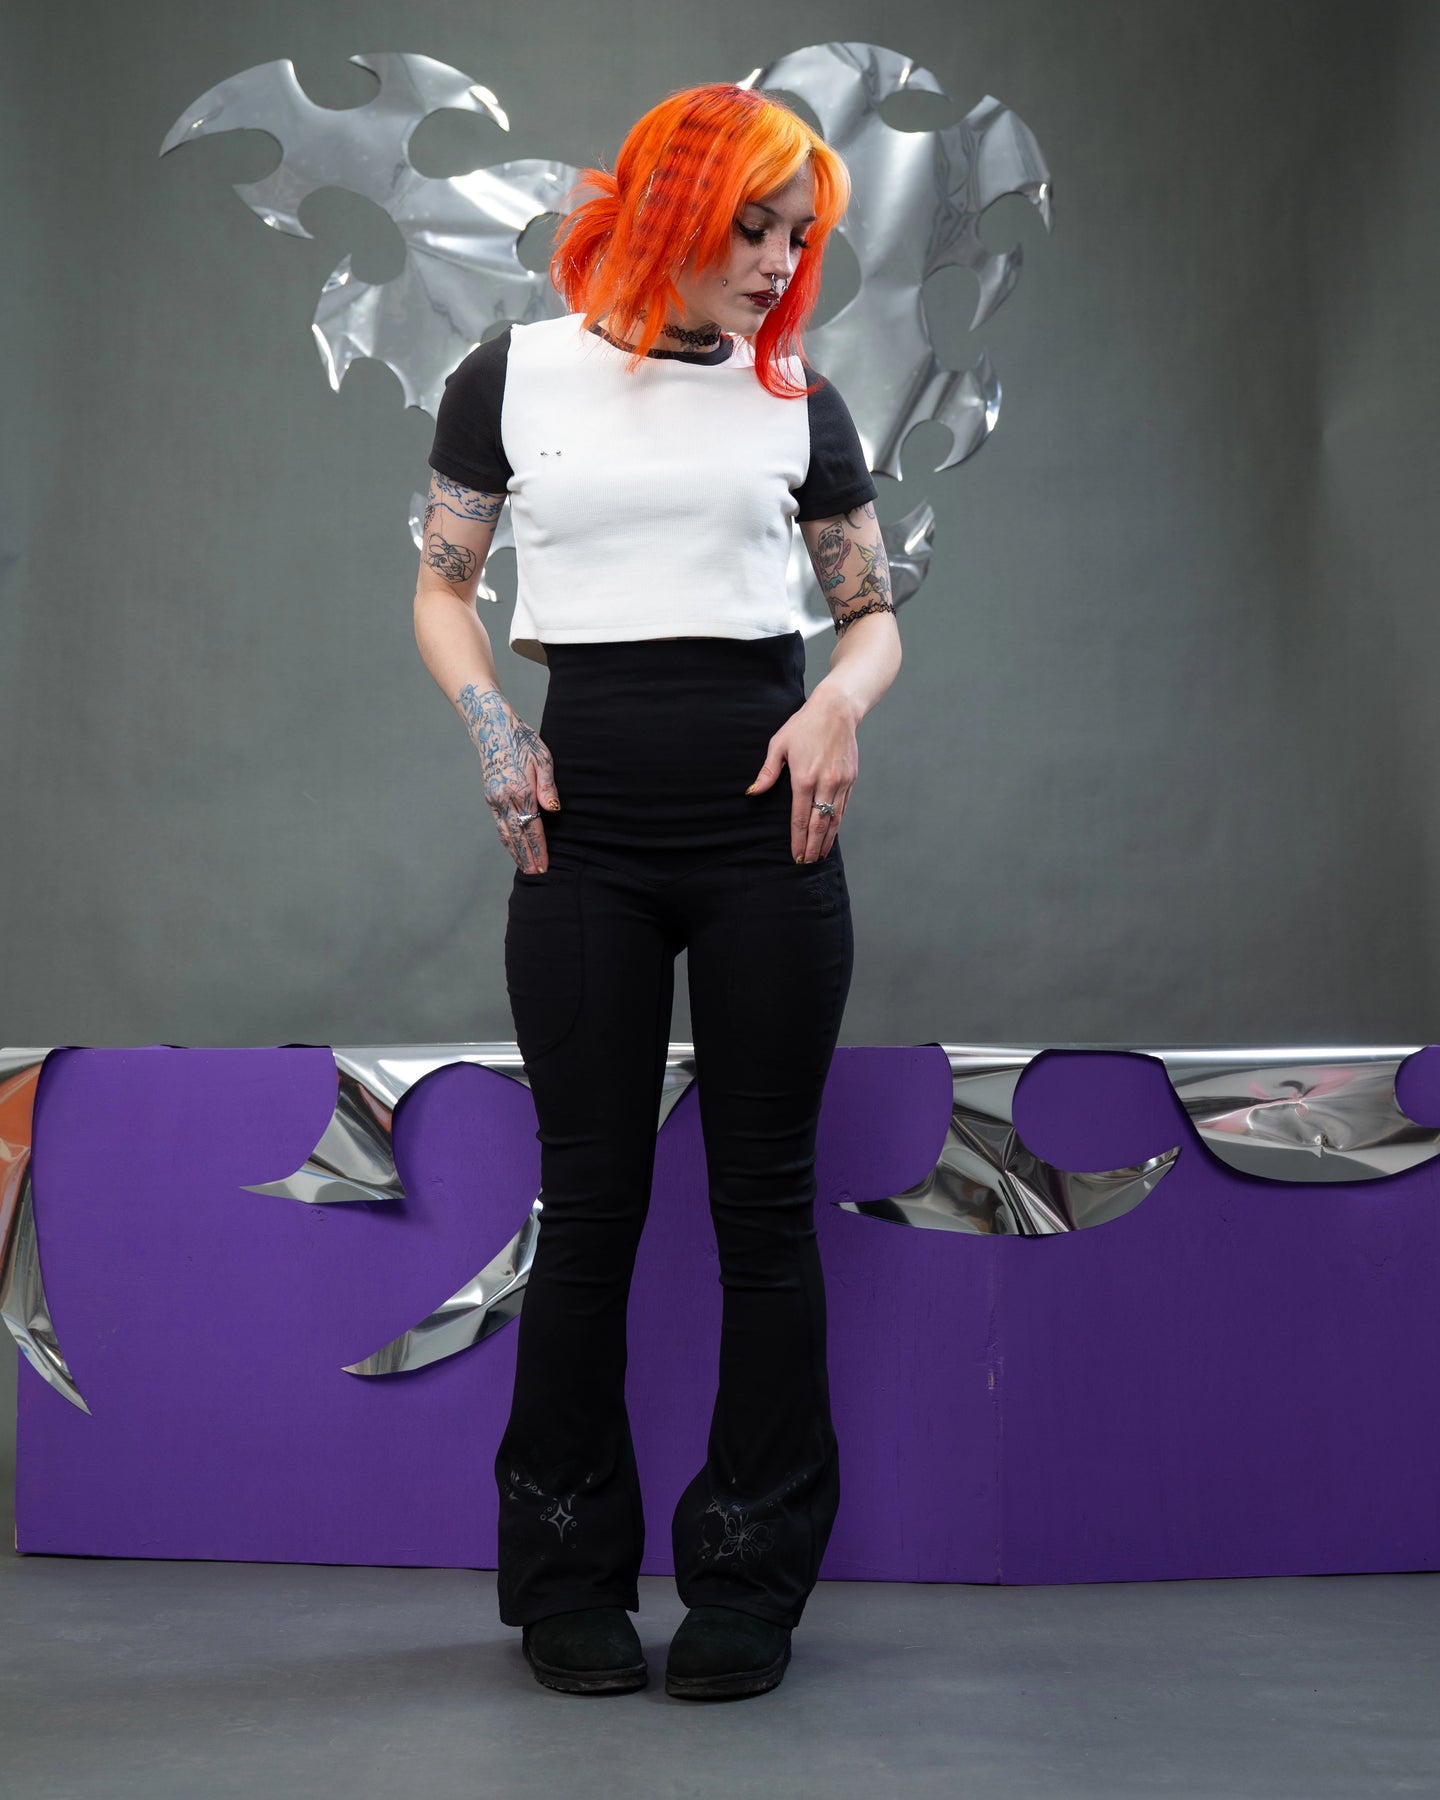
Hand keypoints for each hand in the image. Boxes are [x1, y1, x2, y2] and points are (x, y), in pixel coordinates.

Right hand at [460, 686, 560, 871]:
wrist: (494, 730)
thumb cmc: (523, 742)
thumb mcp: (542, 758)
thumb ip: (548, 786)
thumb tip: (553, 810)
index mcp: (520, 790)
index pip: (532, 827)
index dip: (539, 848)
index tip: (545, 864)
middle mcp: (504, 798)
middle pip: (517, 835)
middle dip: (527, 856)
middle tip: (537, 874)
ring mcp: (494, 799)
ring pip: (505, 833)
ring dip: (515, 852)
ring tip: (525, 868)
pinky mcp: (489, 797)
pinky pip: (498, 824)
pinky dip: (506, 839)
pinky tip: (513, 848)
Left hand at [745, 686, 857, 861]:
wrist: (837, 710)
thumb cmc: (804, 726)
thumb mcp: (779, 745)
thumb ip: (768, 772)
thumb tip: (753, 792)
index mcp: (804, 778)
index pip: (799, 817)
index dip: (797, 839)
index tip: (795, 855)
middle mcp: (825, 783)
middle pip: (818, 824)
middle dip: (812, 846)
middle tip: (806, 862)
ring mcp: (840, 782)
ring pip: (834, 819)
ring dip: (826, 839)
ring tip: (819, 855)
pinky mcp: (851, 779)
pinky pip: (843, 807)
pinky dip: (837, 823)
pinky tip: (831, 833)